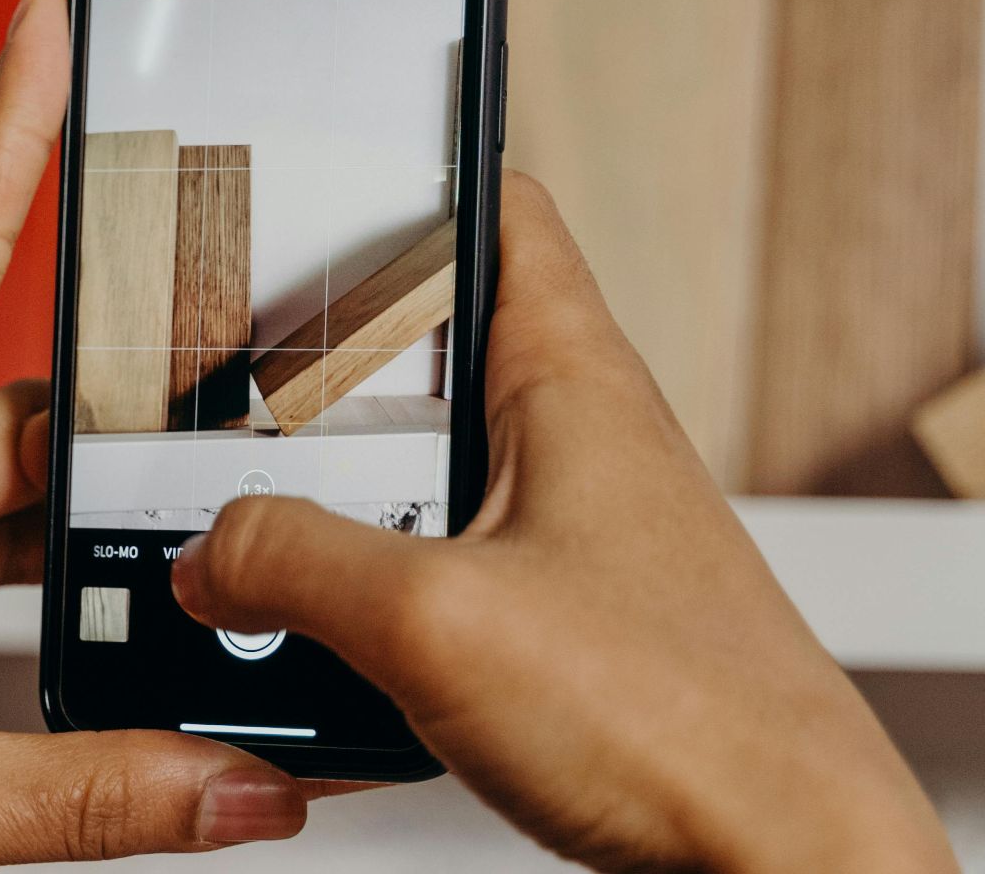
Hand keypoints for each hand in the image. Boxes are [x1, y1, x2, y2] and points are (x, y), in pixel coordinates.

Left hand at [0, 0, 316, 873]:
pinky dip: (30, 585)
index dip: (4, 128)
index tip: (43, 24)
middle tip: (224, 398)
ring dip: (75, 521)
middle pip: (6, 411)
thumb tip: (243, 783)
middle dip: (112, 413)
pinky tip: (88, 624)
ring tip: (183, 542)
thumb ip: (97, 790)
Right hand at [170, 174, 956, 871]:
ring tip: (246, 538)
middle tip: (220, 392)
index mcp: (567, 381)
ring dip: (328, 508)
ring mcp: (559, 535)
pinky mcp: (549, 623)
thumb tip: (207, 555)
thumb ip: (293, 565)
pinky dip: (362, 600)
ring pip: (412, 476)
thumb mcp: (436, 621)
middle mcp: (568, 442)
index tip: (300, 185)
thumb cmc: (688, 726)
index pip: (492, 210)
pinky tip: (313, 650)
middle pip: (420, 354)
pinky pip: (428, 575)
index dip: (398, 179)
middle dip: (313, 374)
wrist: (777, 870)